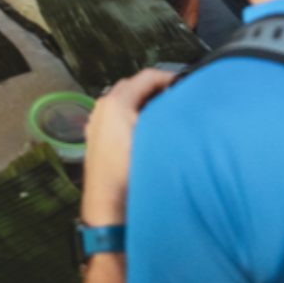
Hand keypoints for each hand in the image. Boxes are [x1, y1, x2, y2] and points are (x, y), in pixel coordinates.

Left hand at [81, 67, 178, 224]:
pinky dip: (136, 117)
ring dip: (147, 103)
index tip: (185, 84)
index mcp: (115, 103)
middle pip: (134, 87)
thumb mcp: (159, 138)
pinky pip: (120, 118)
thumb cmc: (131, 174)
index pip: (147, 76)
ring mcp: (98, 124)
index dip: (169, 77)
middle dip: (157, 89)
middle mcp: (102, 109)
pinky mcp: (99, 139)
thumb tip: (182, 105)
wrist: (111, 206)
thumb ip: (168, 115)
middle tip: (180, 98)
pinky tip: (152, 132)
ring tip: (169, 114)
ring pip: (127, 102)